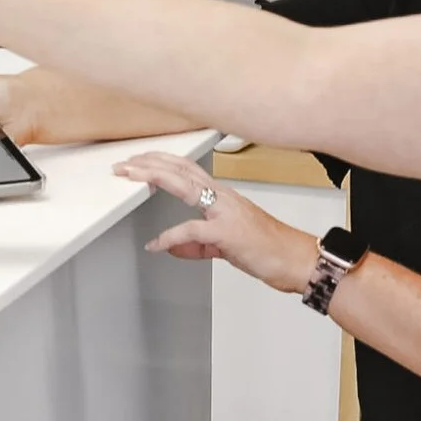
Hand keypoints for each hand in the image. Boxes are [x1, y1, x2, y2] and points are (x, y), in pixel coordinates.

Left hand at [113, 150, 320, 295]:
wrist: (296, 260)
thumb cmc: (269, 248)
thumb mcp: (226, 244)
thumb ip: (197, 244)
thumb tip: (171, 246)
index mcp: (223, 196)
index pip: (187, 170)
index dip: (161, 163)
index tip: (139, 161)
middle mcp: (223, 197)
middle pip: (181, 169)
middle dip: (150, 162)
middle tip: (124, 163)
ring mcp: (225, 211)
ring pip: (184, 185)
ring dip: (155, 177)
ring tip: (131, 176)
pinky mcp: (227, 232)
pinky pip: (192, 230)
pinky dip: (170, 236)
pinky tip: (156, 243)